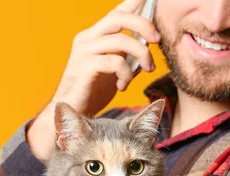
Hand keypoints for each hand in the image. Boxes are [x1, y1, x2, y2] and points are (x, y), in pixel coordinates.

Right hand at [27, 0, 160, 159]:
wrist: (72, 111)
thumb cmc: (92, 91)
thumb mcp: (113, 67)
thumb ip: (127, 53)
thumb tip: (150, 42)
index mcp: (93, 36)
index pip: (115, 12)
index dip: (132, 2)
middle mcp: (86, 39)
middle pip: (118, 19)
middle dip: (143, 25)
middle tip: (157, 40)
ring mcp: (84, 52)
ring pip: (121, 41)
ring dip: (141, 54)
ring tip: (147, 69)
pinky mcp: (84, 67)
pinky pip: (115, 61)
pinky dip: (126, 73)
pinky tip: (123, 84)